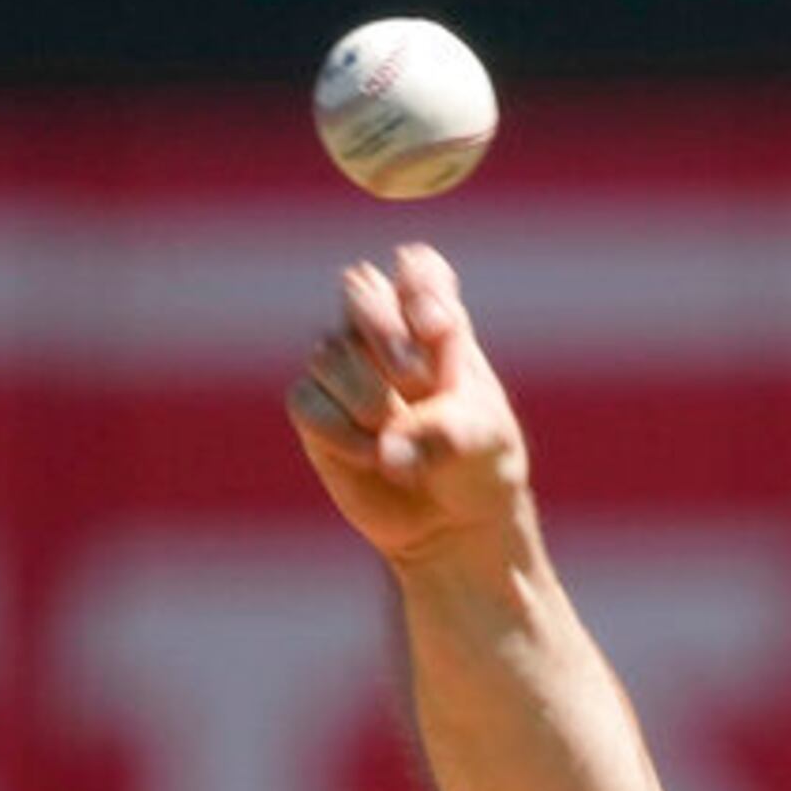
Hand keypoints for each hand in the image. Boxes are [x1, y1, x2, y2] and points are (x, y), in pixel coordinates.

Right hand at [285, 244, 529, 566]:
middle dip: (385, 332)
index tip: (438, 330)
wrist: (454, 524)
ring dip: (368, 396)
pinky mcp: (316, 413)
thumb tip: (388, 451)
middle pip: (358, 286)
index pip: (417, 267)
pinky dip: (340, 430)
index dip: (418, 286)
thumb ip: (445, 432)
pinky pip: (306, 400)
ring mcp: (345, 370)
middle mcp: (384, 335)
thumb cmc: (479, 466)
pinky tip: (373, 456)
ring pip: (329, 351)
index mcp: (437, 323)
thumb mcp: (484, 443)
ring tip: (399, 441)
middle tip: (419, 383)